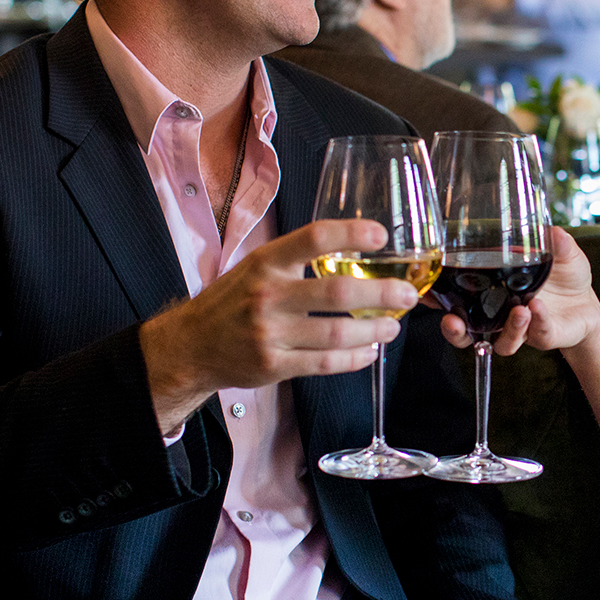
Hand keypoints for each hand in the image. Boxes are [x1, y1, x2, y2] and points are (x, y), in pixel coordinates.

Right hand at [140, 219, 418, 431]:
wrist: (192, 345)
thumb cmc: (233, 301)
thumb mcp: (257, 267)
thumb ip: (297, 259)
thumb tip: (357, 247)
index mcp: (266, 262)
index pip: (314, 238)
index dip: (351, 233)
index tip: (381, 235)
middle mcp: (268, 295)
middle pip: (338, 292)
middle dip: (382, 293)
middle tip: (407, 295)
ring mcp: (270, 333)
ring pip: (337, 332)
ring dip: (374, 330)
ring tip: (392, 326)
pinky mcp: (273, 365)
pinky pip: (326, 363)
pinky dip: (355, 358)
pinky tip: (369, 351)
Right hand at [439, 226, 599, 355]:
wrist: (587, 306)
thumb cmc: (564, 278)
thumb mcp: (561, 253)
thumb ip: (555, 242)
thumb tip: (552, 229)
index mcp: (491, 291)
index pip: (455, 297)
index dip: (435, 298)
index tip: (421, 293)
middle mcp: (498, 314)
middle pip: (465, 330)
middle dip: (454, 330)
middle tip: (452, 320)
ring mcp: (517, 328)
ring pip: (499, 340)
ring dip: (507, 328)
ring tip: (520, 311)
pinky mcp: (541, 337)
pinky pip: (534, 334)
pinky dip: (537, 322)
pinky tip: (538, 309)